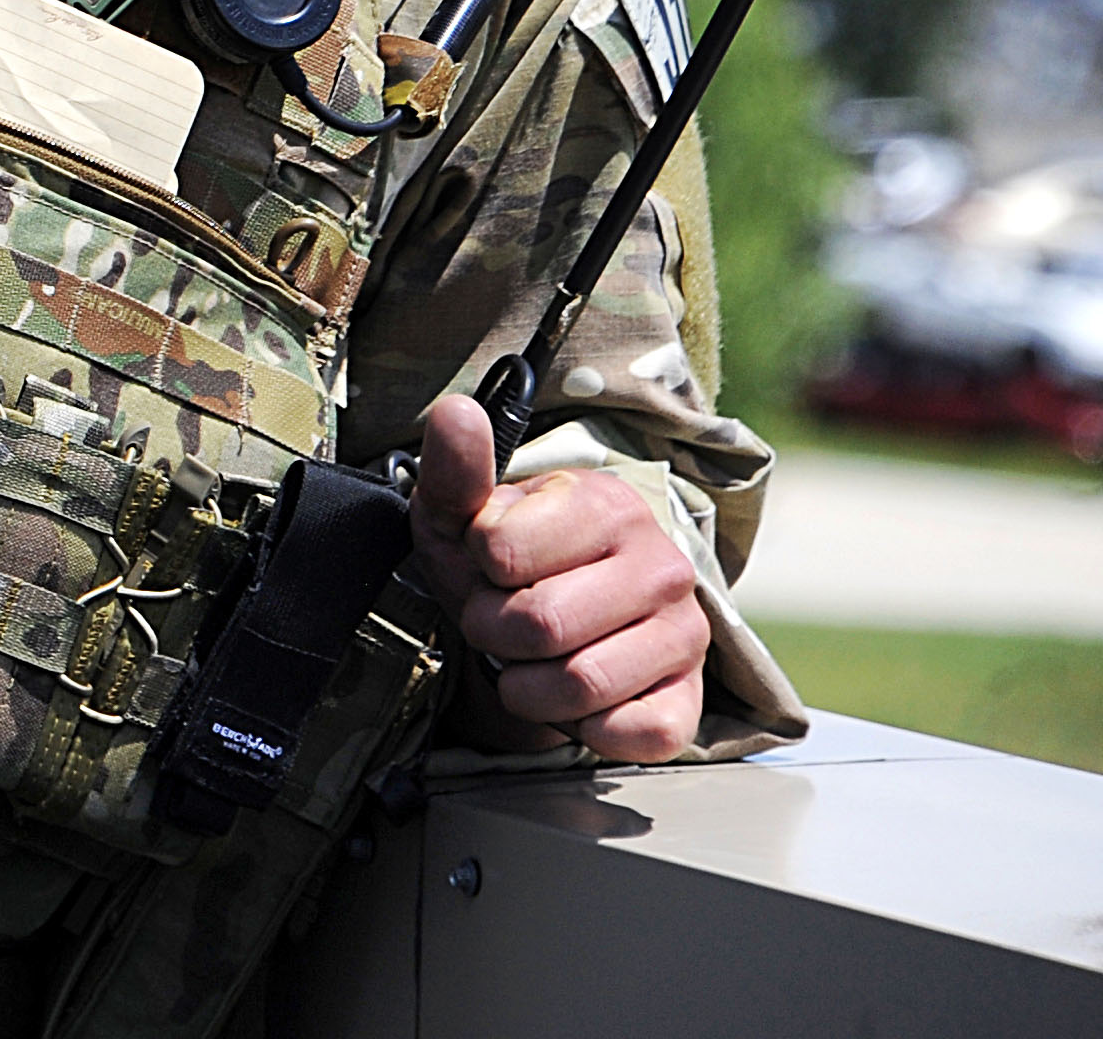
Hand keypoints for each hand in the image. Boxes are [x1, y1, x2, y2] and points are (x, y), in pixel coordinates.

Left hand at [411, 392, 709, 762]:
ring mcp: (684, 635)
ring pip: (580, 686)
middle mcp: (661, 565)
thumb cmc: (504, 563)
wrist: (547, 623)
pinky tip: (575, 699)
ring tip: (532, 659)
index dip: (477, 567)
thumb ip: (455, 468)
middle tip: (502, 620)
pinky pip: (632, 734)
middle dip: (494, 632)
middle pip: (539, 625)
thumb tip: (455, 411)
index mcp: (606, 504)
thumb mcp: (463, 513)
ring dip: (528, 686)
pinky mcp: (690, 699)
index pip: (502, 552)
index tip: (490, 563)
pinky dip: (583, 728)